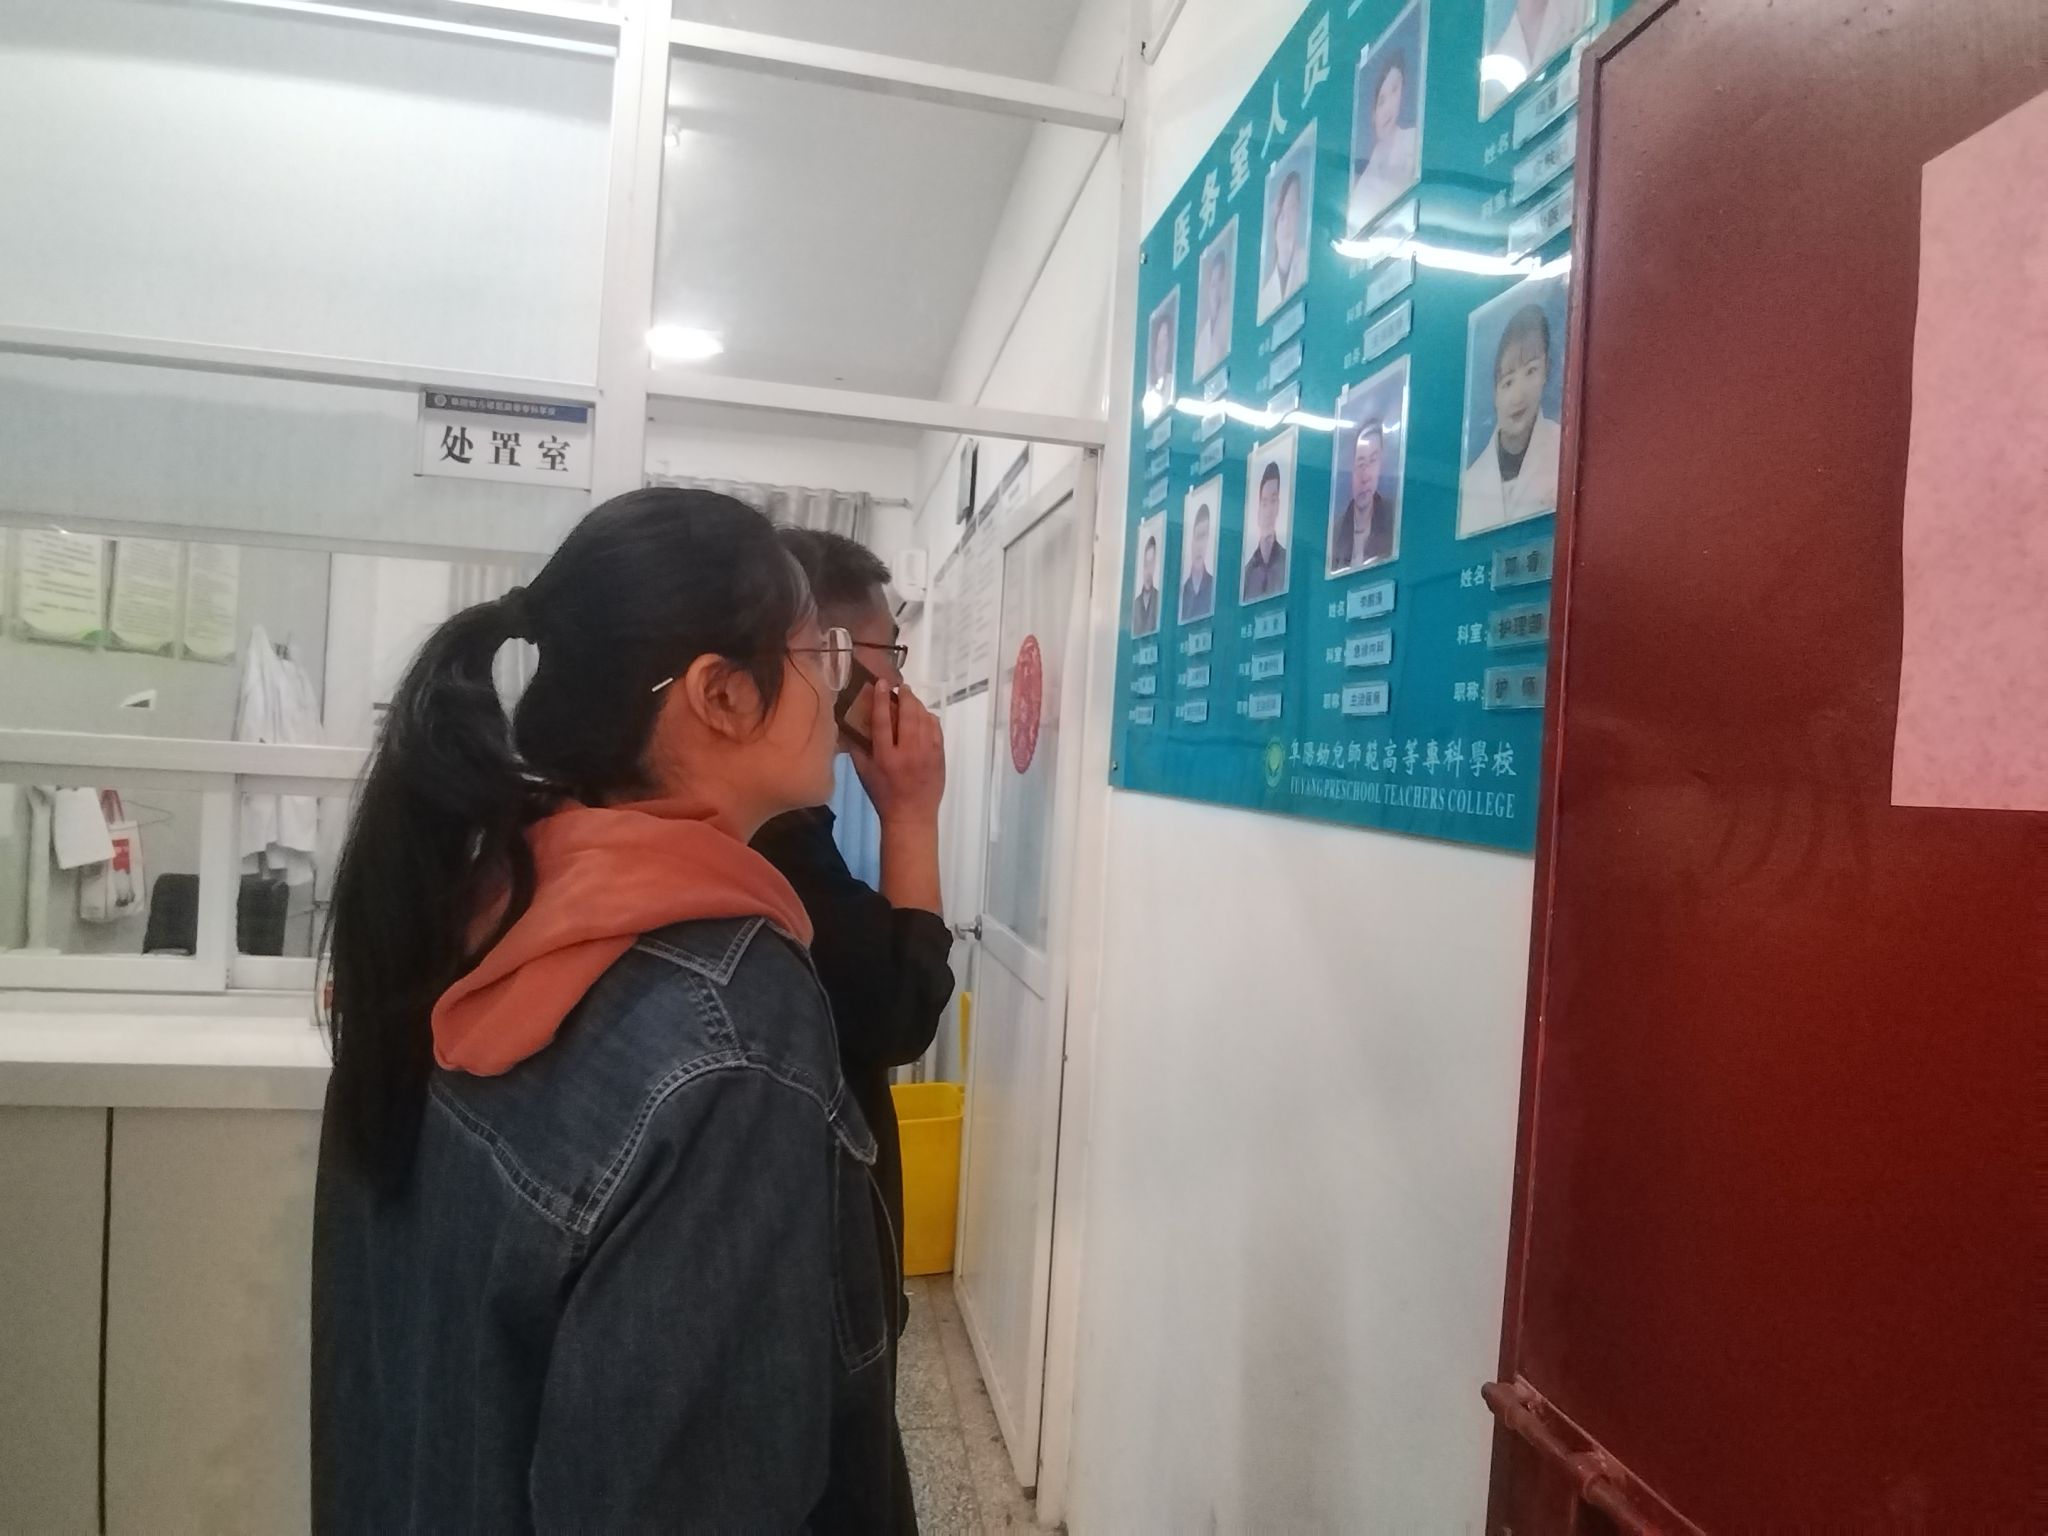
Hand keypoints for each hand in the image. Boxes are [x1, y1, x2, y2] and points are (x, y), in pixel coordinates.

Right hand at [851, 684, 944, 824]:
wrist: (911, 816)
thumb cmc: (884, 795)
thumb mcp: (864, 774)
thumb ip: (857, 749)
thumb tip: (848, 725)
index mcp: (886, 757)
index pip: (883, 721)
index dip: (881, 699)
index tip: (881, 683)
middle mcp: (908, 753)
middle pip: (908, 715)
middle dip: (905, 696)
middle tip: (901, 687)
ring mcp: (927, 754)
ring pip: (925, 720)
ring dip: (917, 705)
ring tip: (911, 698)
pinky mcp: (940, 757)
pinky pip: (937, 730)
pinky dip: (930, 718)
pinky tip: (924, 715)